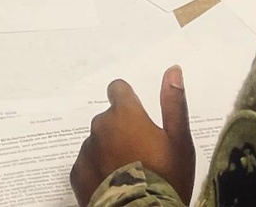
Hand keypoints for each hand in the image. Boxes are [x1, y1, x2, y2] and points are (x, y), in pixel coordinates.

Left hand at [71, 68, 194, 206]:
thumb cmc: (165, 178)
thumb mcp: (179, 142)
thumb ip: (174, 103)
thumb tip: (173, 69)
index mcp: (125, 114)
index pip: (118, 90)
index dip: (128, 102)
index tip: (138, 119)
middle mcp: (101, 126)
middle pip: (109, 119)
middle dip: (120, 131)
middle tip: (140, 156)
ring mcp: (86, 151)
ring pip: (97, 142)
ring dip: (108, 151)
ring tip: (126, 174)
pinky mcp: (76, 175)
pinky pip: (86, 164)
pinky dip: (96, 171)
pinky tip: (111, 185)